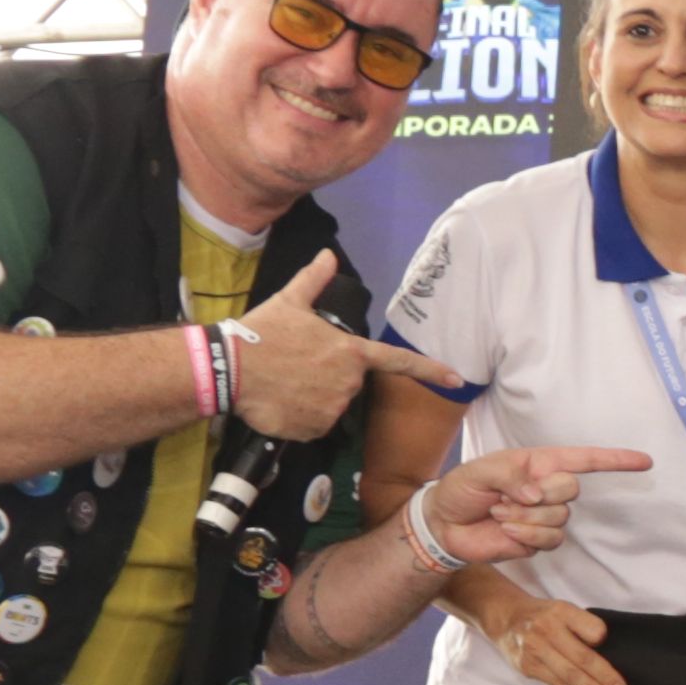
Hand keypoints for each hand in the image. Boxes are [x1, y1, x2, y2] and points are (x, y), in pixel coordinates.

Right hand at [220, 251, 443, 437]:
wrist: (229, 369)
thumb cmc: (261, 334)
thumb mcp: (289, 302)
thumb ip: (314, 281)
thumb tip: (328, 255)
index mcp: (349, 352)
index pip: (398, 361)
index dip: (429, 370)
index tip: (456, 378)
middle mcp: (348, 382)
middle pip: (349, 384)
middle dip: (328, 378)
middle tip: (296, 367)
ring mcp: (332, 408)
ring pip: (331, 407)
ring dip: (312, 399)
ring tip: (284, 383)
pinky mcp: (313, 429)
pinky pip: (313, 426)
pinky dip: (299, 419)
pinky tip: (279, 402)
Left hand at [419, 441, 650, 571]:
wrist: (445, 525)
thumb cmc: (462, 489)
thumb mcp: (479, 471)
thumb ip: (510, 475)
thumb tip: (537, 494)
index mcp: (540, 464)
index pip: (586, 460)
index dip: (616, 461)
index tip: (645, 462)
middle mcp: (548, 489)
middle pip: (571, 489)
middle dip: (541, 494)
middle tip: (507, 496)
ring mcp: (546, 517)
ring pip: (559, 518)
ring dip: (525, 517)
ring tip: (500, 513)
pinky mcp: (538, 542)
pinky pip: (548, 540)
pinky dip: (525, 535)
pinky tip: (506, 530)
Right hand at [477, 589, 624, 684]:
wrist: (505, 618)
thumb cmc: (543, 616)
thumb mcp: (564, 609)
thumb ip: (583, 626)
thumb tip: (606, 653)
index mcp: (562, 611)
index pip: (593, 629)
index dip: (603, 640)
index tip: (613, 651)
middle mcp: (547, 630)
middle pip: (582, 657)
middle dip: (604, 676)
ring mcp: (535, 649)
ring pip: (569, 675)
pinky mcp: (527, 666)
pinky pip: (556, 684)